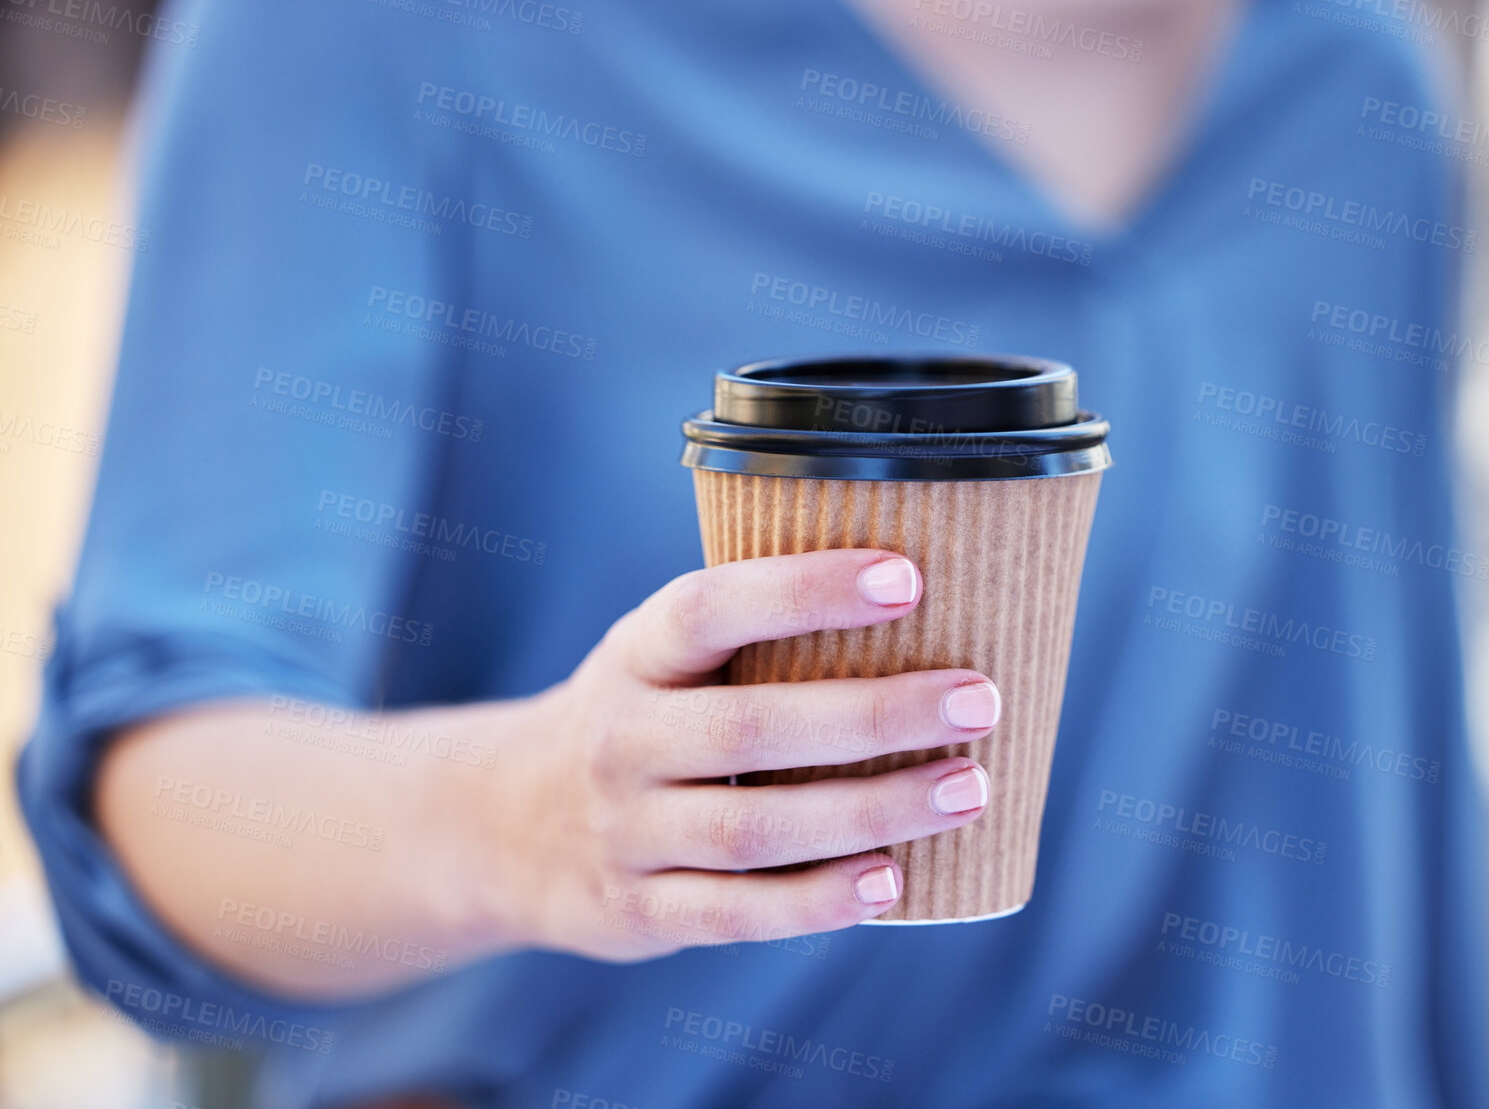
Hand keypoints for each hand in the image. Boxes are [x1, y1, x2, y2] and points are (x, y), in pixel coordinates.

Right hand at [476, 549, 999, 960]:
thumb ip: (759, 636)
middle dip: (874, 713)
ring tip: (968, 789)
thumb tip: (936, 599)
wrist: (509, 824)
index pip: (712, 608)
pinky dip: (817, 902)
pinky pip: (736, 911)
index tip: (908, 577)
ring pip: (755, 828)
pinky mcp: (640, 909)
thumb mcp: (665, 658)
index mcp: (637, 653)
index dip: (805, 590)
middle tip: (979, 698)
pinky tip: (892, 882)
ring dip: (871, 810)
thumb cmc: (645, 717)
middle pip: (751, 727)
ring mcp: (626, 830)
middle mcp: (622, 737)